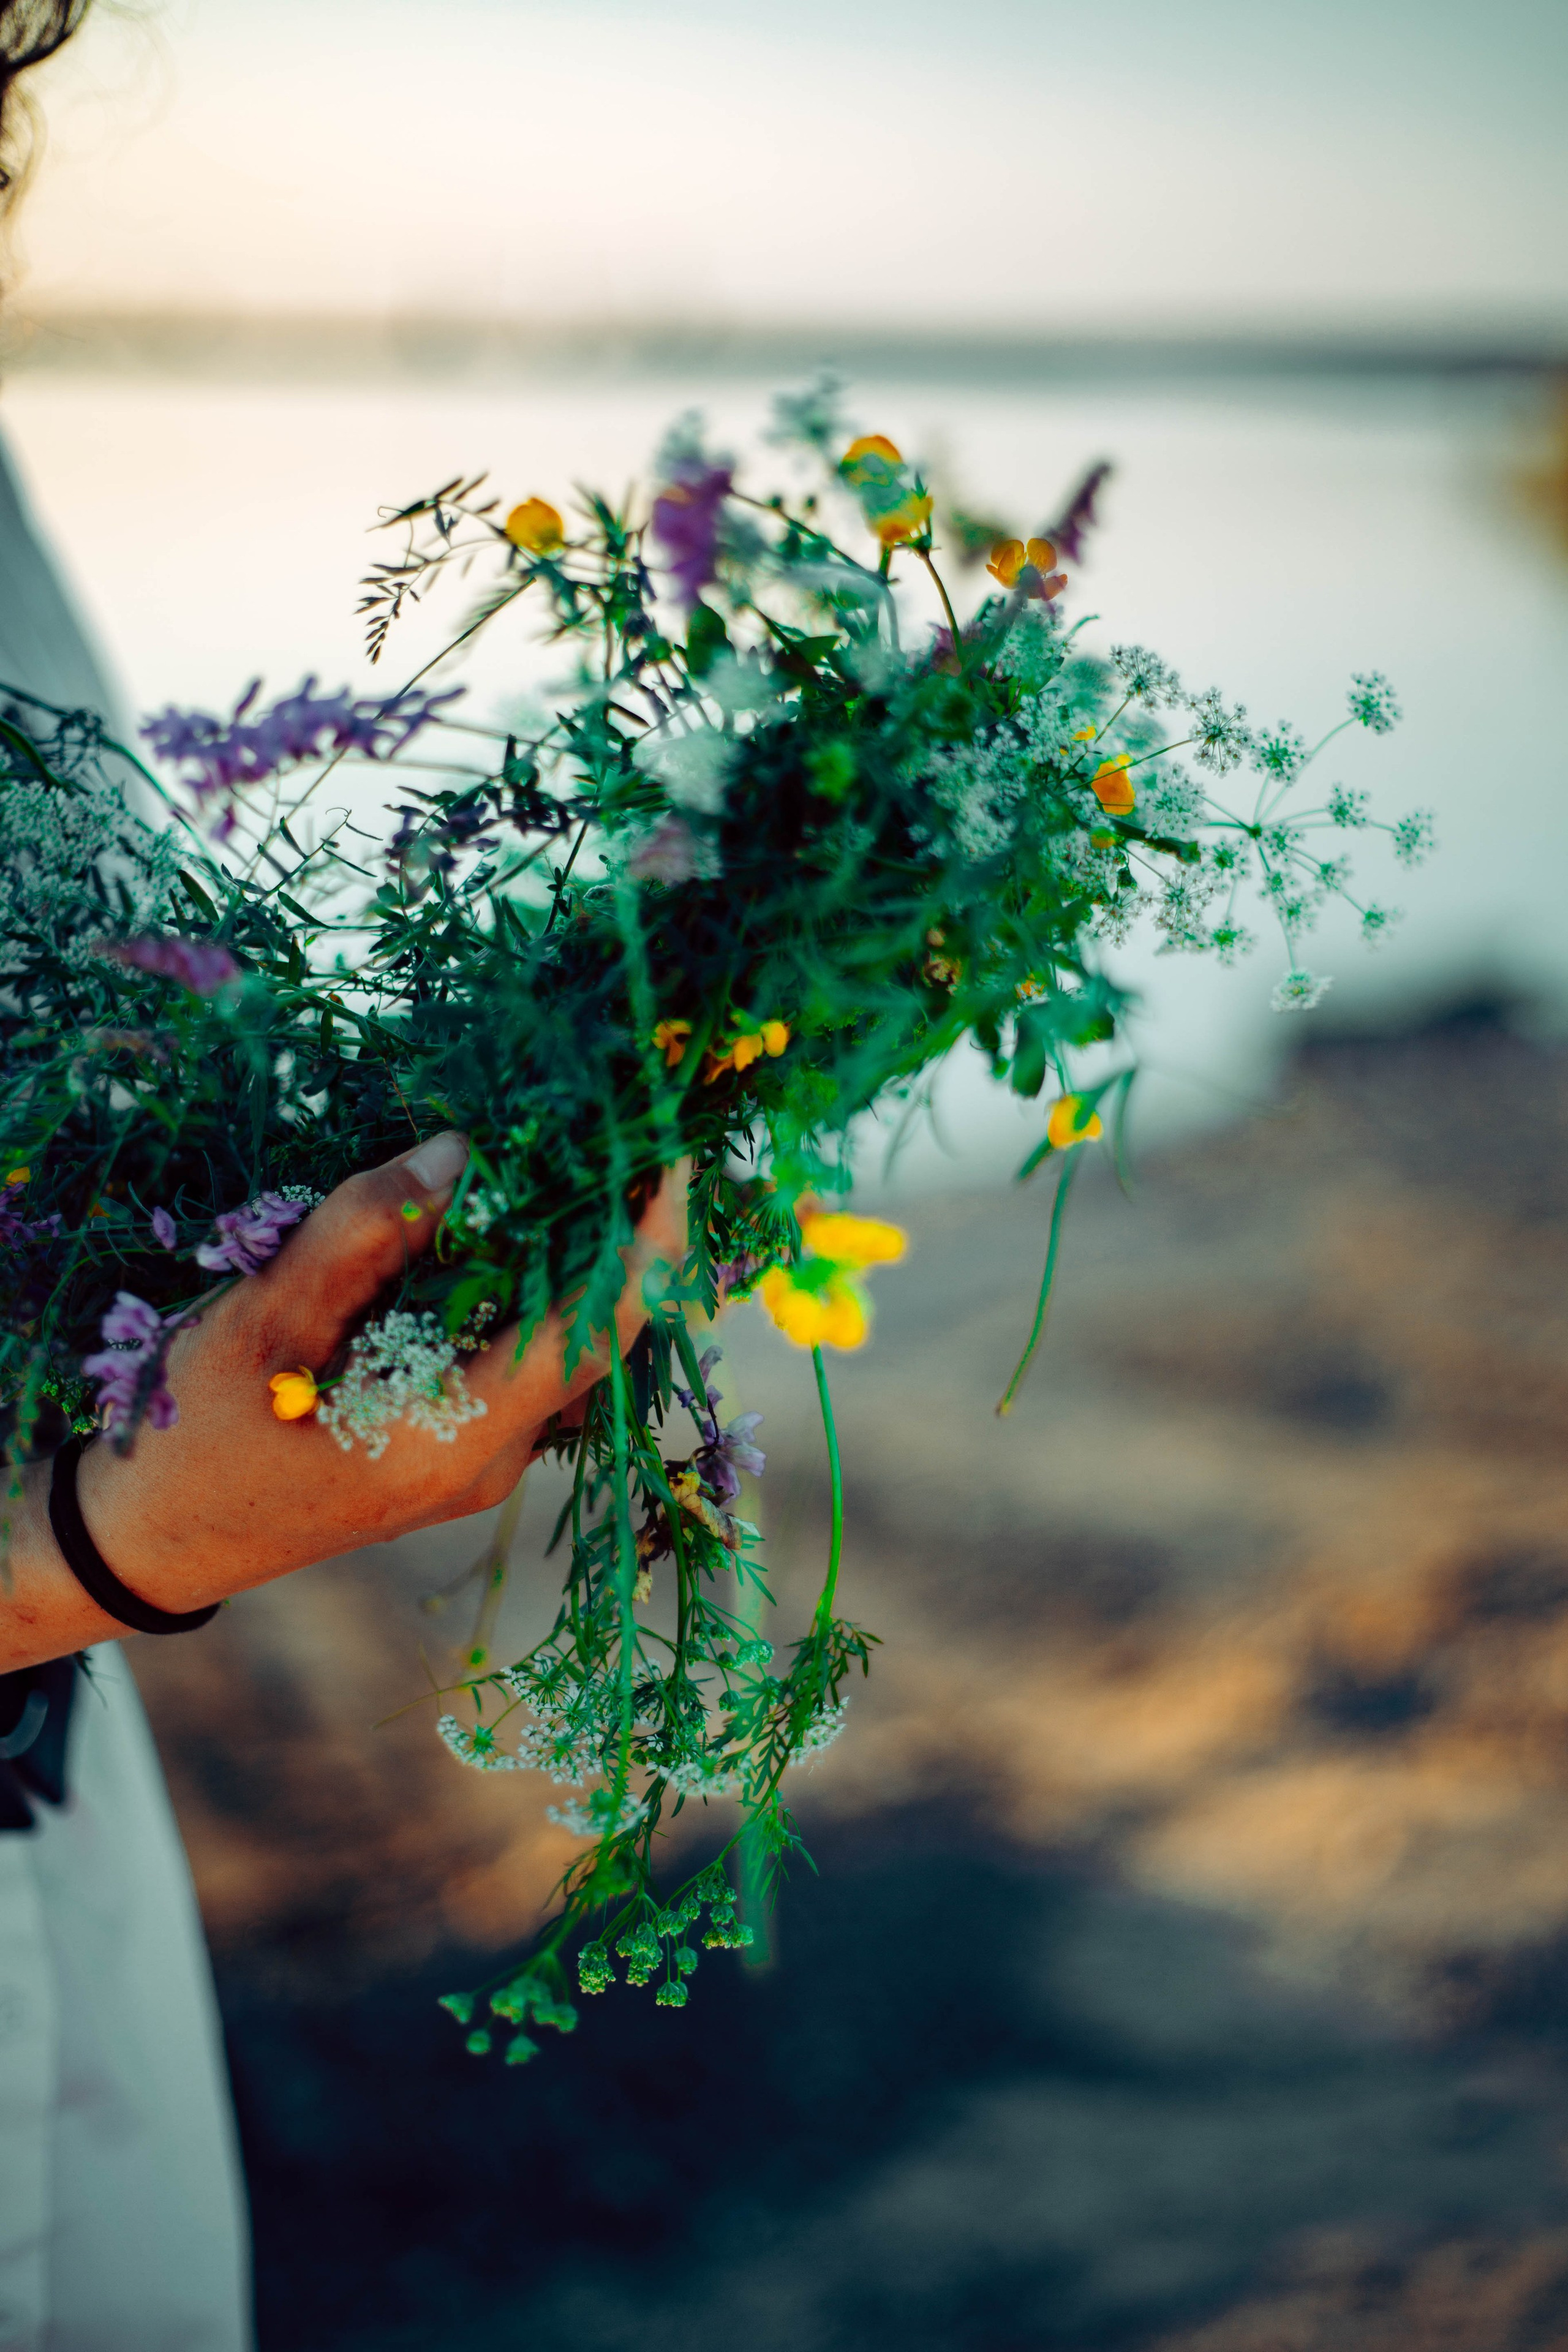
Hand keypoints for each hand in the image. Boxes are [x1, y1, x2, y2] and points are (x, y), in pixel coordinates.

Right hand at [1, 1134, 686, 1667]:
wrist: (148, 1539)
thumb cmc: (196, 1434)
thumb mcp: (264, 1321)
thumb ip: (363, 1234)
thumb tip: (462, 1152)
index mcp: (460, 1436)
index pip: (596, 1332)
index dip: (650, 1243)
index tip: (671, 1154)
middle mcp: (491, 1458)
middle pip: (593, 1336)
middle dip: (618, 1236)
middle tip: (615, 1134)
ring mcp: (476, 1461)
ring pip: (560, 1349)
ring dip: (573, 1262)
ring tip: (570, 1165)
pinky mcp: (451, 1449)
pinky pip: (519, 1361)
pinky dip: (528, 1294)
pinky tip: (504, 1232)